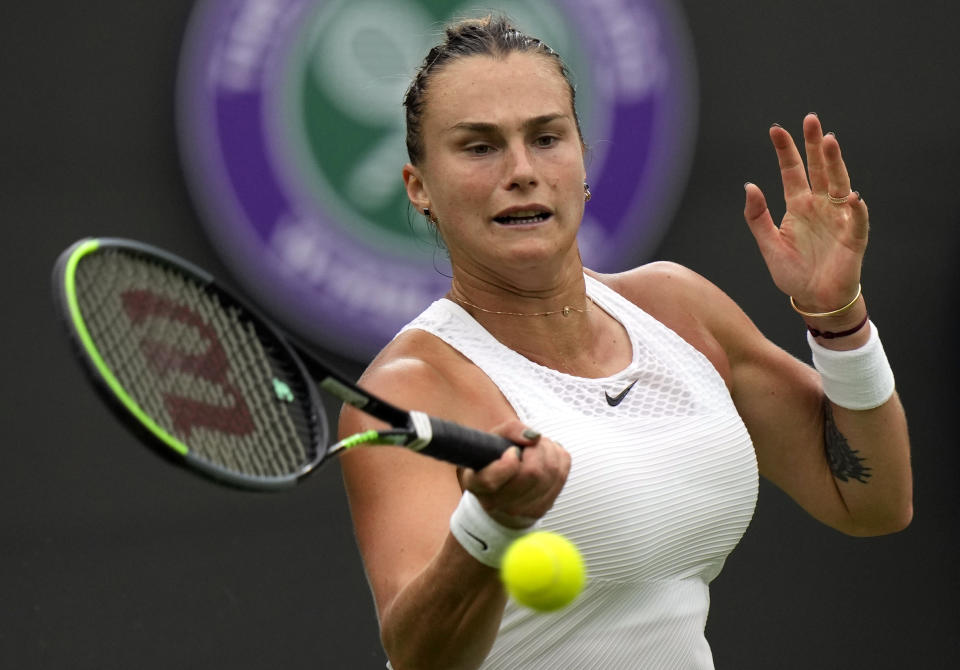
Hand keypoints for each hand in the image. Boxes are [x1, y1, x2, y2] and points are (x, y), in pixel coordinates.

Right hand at [459, 420, 569, 528]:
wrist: (504, 483)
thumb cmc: (497, 455)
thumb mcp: (496, 437)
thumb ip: (512, 430)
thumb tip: (535, 437)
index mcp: (476, 484)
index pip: (491, 480)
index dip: (507, 462)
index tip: (512, 451)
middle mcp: (496, 503)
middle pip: (532, 474)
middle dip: (537, 449)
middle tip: (530, 443)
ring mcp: (520, 510)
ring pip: (551, 473)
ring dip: (549, 450)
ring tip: (539, 446)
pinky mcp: (541, 509)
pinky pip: (562, 475)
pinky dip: (559, 458)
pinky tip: (548, 455)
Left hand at [744, 114, 869, 311]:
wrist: (814, 299)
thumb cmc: (792, 273)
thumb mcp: (768, 244)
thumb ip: (757, 217)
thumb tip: (749, 186)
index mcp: (798, 206)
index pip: (792, 172)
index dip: (785, 151)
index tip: (776, 129)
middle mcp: (820, 206)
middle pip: (818, 169)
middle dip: (815, 145)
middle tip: (811, 120)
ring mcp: (838, 218)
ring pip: (838, 184)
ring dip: (835, 164)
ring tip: (830, 142)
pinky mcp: (853, 237)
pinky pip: (856, 220)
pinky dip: (855, 208)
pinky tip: (851, 196)